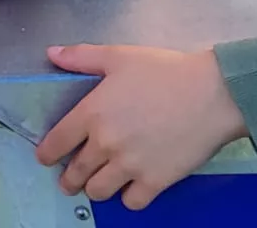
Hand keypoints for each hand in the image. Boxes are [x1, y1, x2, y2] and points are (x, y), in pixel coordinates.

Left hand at [35, 45, 247, 209]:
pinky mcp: (156, 181)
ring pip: (99, 191)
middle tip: (68, 181)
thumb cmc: (164, 71)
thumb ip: (81, 57)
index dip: (47, 154)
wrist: (211, 94)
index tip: (45, 159)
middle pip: (76, 172)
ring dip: (94, 190)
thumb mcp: (117, 56)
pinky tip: (129, 190)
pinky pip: (132, 202)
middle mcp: (105, 144)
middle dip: (69, 179)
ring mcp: (130, 166)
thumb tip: (51, 54)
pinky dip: (128, 198)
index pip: (57, 142)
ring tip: (95, 187)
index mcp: (91, 114)